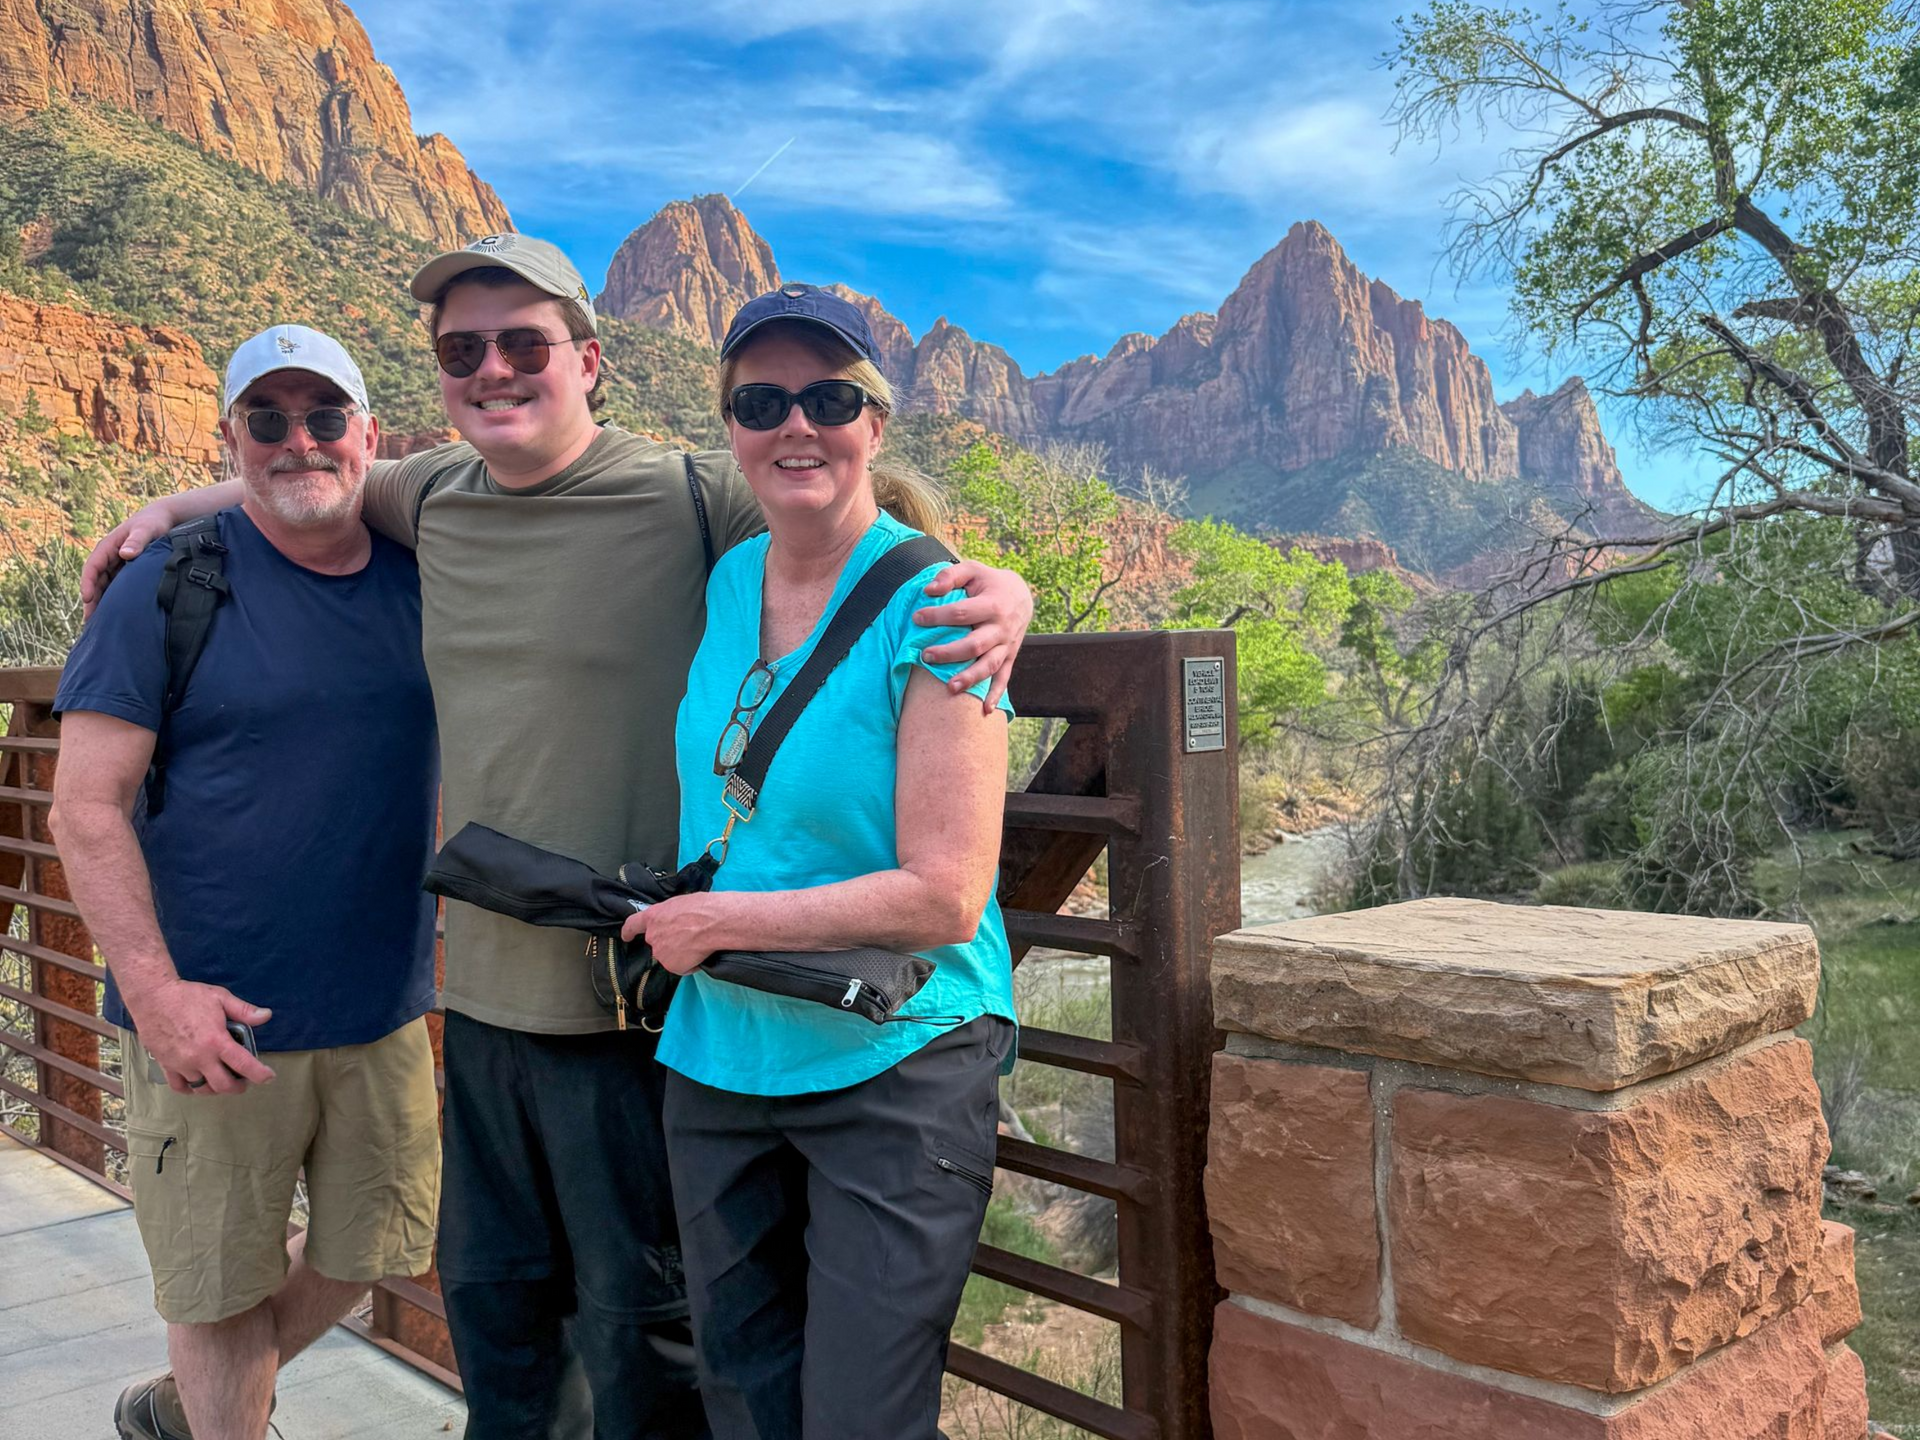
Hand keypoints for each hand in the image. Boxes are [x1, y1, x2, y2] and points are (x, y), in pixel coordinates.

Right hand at [82, 500, 180, 618]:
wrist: (164, 519)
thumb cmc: (154, 523)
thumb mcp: (146, 530)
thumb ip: (137, 541)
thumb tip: (125, 553)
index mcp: (108, 547)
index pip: (92, 567)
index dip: (87, 583)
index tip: (87, 599)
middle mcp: (109, 557)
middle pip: (95, 581)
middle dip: (91, 601)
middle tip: (90, 621)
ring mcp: (117, 565)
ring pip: (104, 586)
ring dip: (100, 603)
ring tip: (99, 624)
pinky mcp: (127, 571)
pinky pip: (116, 587)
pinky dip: (113, 599)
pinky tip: (115, 614)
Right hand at [127, 979, 274, 1094]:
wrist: (153, 997)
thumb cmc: (186, 995)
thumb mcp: (220, 997)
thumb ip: (244, 1010)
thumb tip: (266, 1015)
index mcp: (216, 1041)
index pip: (243, 1065)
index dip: (260, 1074)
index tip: (268, 1077)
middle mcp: (199, 1057)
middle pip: (223, 1085)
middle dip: (238, 1087)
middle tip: (244, 1081)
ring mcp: (181, 1064)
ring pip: (202, 1088)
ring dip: (215, 1088)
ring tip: (222, 1079)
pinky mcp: (166, 1065)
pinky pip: (179, 1086)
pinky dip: (191, 1089)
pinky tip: (199, 1082)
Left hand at [621, 894, 729, 975]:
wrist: (713, 922)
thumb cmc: (702, 908)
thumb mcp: (680, 904)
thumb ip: (670, 915)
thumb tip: (675, 922)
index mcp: (653, 917)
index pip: (633, 925)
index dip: (628, 931)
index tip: (626, 936)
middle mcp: (652, 936)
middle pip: (657, 943)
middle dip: (669, 942)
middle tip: (687, 936)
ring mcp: (661, 953)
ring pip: (669, 956)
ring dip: (681, 953)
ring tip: (697, 943)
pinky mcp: (672, 966)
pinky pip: (681, 967)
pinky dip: (690, 964)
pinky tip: (699, 953)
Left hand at [915, 560, 1032, 712]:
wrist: (1022, 595)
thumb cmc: (989, 582)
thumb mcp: (972, 569)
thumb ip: (950, 576)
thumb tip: (929, 590)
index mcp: (993, 604)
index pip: (961, 613)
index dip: (937, 616)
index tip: (917, 618)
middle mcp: (1002, 627)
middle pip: (975, 644)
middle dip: (950, 653)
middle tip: (925, 656)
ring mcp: (1007, 645)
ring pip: (989, 665)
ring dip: (970, 678)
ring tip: (949, 687)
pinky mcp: (1010, 656)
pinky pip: (1004, 678)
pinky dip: (996, 694)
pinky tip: (984, 710)